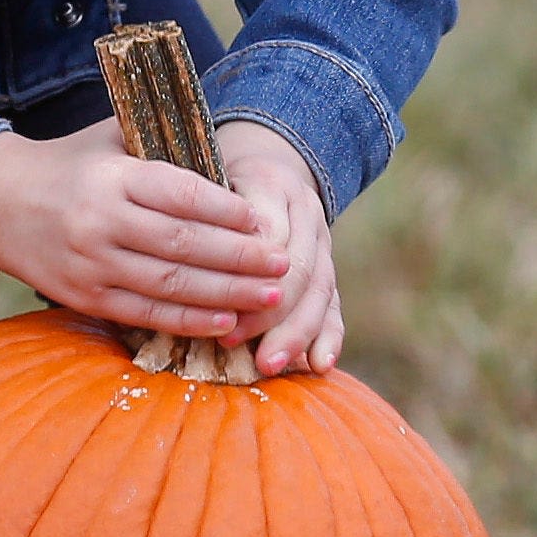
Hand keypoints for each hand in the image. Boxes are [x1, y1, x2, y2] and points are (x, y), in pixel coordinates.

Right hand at [0, 125, 288, 345]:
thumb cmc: (68, 164)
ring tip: (269, 297)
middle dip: (241, 258)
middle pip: (184, 245)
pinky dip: (188, 320)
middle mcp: (100, 222)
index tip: (262, 220)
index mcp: (112, 176)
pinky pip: (145, 312)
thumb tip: (228, 142)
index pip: (182, 195)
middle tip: (282, 264)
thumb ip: (162, 138)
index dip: (227, 211)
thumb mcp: (110, 136)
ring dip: (226, 294)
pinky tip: (224, 320)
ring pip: (170, 284)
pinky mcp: (83, 296)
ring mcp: (91, 264)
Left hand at [215, 121, 343, 374]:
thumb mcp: (206, 183)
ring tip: (268, 364)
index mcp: (274, 185)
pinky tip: (320, 364)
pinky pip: (334, 305)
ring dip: (296, 332)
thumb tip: (202, 250)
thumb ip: (203, 210)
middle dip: (269, 313)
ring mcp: (323, 244)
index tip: (220, 305)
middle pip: (298, 269)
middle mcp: (307, 213)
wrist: (265, 172)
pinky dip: (330, 336)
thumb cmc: (218, 186)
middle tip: (234, 343)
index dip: (247, 271)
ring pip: (319, 290)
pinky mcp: (327, 271)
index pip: (269, 234)